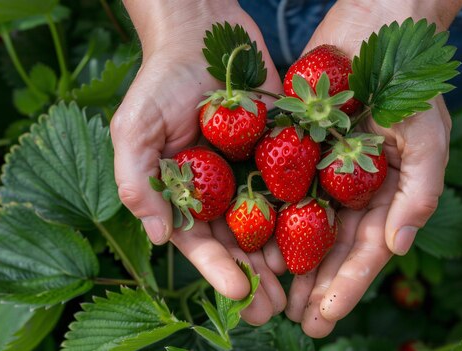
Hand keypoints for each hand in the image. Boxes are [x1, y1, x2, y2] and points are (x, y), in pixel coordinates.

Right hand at [111, 0, 284, 324]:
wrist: (204, 32)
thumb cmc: (161, 80)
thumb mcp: (135, 129)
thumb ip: (136, 180)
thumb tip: (156, 235)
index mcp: (185, 192)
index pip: (201, 241)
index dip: (219, 269)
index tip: (240, 293)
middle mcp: (221, 189)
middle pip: (240, 242)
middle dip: (256, 277)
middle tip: (275, 309)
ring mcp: (254, 170)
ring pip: (273, 222)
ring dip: (288, 253)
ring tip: (303, 283)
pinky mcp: (283, 149)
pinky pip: (298, 183)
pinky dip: (310, 209)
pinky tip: (326, 234)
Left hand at [280, 0, 460, 336]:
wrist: (376, 30)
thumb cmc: (410, 84)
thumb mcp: (427, 138)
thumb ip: (419, 193)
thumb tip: (399, 248)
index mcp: (386, 196)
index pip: (366, 252)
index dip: (346, 287)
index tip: (324, 317)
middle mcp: (353, 192)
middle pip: (330, 249)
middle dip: (314, 287)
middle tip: (293, 321)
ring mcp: (322, 173)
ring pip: (301, 227)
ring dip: (287, 263)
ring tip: (268, 295)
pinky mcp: (295, 150)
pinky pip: (278, 189)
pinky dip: (265, 216)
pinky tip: (248, 243)